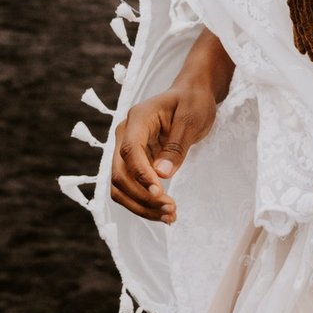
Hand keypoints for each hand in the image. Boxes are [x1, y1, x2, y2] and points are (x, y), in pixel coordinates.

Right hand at [111, 83, 217, 222]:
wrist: (192, 95)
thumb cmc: (193, 102)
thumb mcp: (191, 119)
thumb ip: (176, 146)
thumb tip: (161, 175)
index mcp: (137, 118)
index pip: (129, 151)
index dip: (141, 175)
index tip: (159, 193)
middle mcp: (125, 135)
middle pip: (119, 174)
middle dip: (142, 197)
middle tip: (170, 210)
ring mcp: (127, 150)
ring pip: (121, 186)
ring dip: (141, 206)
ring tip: (169, 216)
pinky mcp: (134, 163)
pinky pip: (132, 187)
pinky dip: (144, 203)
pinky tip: (163, 212)